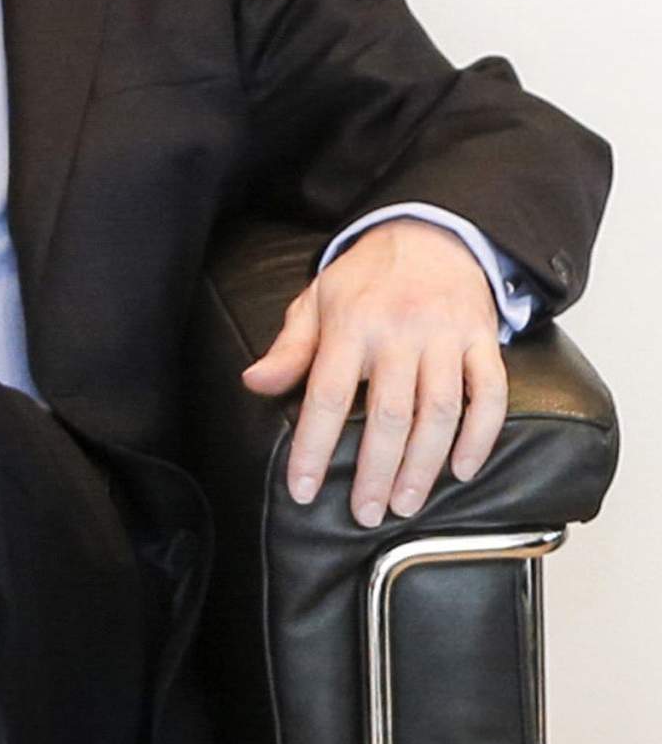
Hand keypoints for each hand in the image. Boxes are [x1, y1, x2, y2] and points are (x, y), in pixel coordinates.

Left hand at [241, 219, 507, 525]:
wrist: (430, 230)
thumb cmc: (365, 277)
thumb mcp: (317, 302)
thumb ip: (289, 348)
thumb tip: (253, 383)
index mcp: (351, 323)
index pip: (328, 396)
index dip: (314, 448)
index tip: (304, 490)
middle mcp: (400, 330)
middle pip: (389, 415)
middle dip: (376, 473)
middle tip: (366, 513)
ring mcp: (446, 335)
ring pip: (440, 411)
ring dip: (424, 466)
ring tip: (406, 504)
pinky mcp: (483, 338)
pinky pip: (490, 392)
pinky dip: (481, 436)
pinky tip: (462, 470)